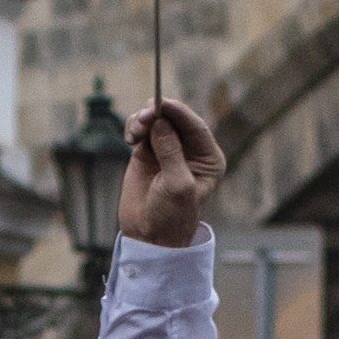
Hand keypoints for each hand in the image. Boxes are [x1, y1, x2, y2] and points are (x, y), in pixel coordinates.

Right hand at [122, 98, 222, 248]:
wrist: (149, 235)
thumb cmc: (172, 215)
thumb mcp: (177, 184)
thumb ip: (170, 151)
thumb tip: (161, 121)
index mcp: (208, 158)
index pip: (195, 127)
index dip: (179, 112)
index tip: (162, 103)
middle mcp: (190, 150)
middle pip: (175, 118)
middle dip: (158, 113)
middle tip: (143, 117)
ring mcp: (167, 149)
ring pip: (156, 120)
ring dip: (143, 120)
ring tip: (134, 133)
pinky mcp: (147, 152)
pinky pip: (141, 129)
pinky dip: (134, 127)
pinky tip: (130, 138)